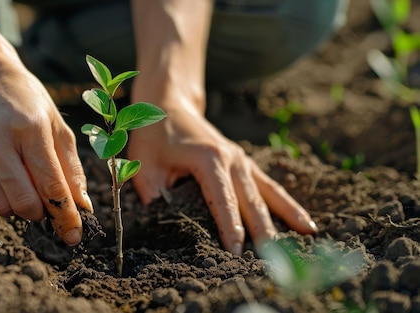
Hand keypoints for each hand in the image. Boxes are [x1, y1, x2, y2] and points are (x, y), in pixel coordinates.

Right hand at [0, 67, 92, 245]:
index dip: (65, 214)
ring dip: (15, 208)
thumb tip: (81, 208)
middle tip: (43, 203)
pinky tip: (0, 185)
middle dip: (39, 213)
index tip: (73, 234)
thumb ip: (71, 168)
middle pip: (23, 200)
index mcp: (30, 126)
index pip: (50, 184)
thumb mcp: (57, 126)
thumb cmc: (27, 104)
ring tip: (21, 187)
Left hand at [128, 88, 317, 254]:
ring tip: (308, 238)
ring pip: (269, 192)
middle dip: (263, 232)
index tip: (235, 253)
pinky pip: (270, 187)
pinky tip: (304, 223)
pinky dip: (287, 205)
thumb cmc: (154, 137)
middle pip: (252, 200)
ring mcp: (242, 160)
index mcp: (208, 159)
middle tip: (273, 261)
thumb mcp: (143, 165)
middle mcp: (232, 158)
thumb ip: (152, 194)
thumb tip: (163, 224)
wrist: (169, 105)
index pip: (223, 200)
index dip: (230, 228)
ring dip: (287, 216)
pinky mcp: (244, 163)